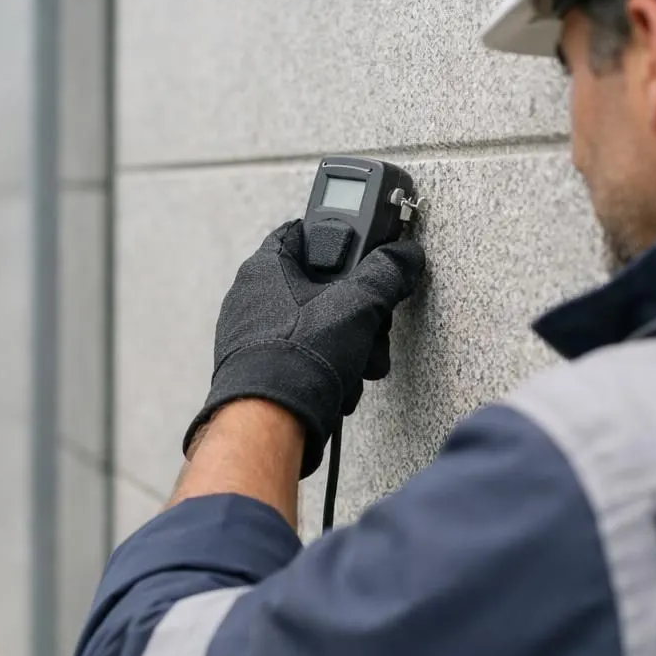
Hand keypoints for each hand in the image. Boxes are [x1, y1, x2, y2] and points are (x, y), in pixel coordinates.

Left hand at [183, 220, 424, 476]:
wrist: (271, 423)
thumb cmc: (300, 358)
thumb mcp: (358, 304)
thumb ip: (386, 272)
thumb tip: (404, 256)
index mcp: (264, 267)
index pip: (302, 232)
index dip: (339, 239)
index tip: (365, 254)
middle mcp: (251, 298)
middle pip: (319, 287)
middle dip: (356, 312)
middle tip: (373, 327)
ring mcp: (252, 336)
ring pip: (317, 327)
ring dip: (348, 347)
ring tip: (358, 365)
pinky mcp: (259, 370)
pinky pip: (304, 357)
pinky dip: (327, 369)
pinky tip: (340, 386)